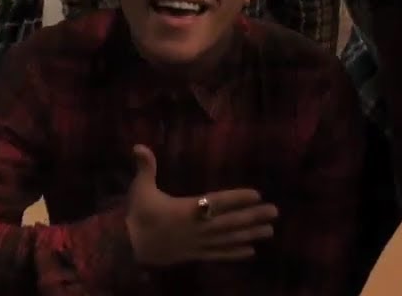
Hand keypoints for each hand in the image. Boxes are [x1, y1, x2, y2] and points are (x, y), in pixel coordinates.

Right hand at [124, 144, 277, 265]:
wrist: (127, 247)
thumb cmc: (137, 214)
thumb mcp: (140, 188)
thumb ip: (145, 167)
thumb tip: (138, 145)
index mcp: (186, 209)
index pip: (216, 202)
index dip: (237, 198)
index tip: (257, 194)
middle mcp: (197, 228)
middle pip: (230, 222)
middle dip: (253, 216)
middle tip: (274, 212)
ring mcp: (198, 243)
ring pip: (228, 239)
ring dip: (250, 234)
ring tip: (269, 231)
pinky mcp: (195, 255)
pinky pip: (218, 255)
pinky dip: (234, 253)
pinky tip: (250, 252)